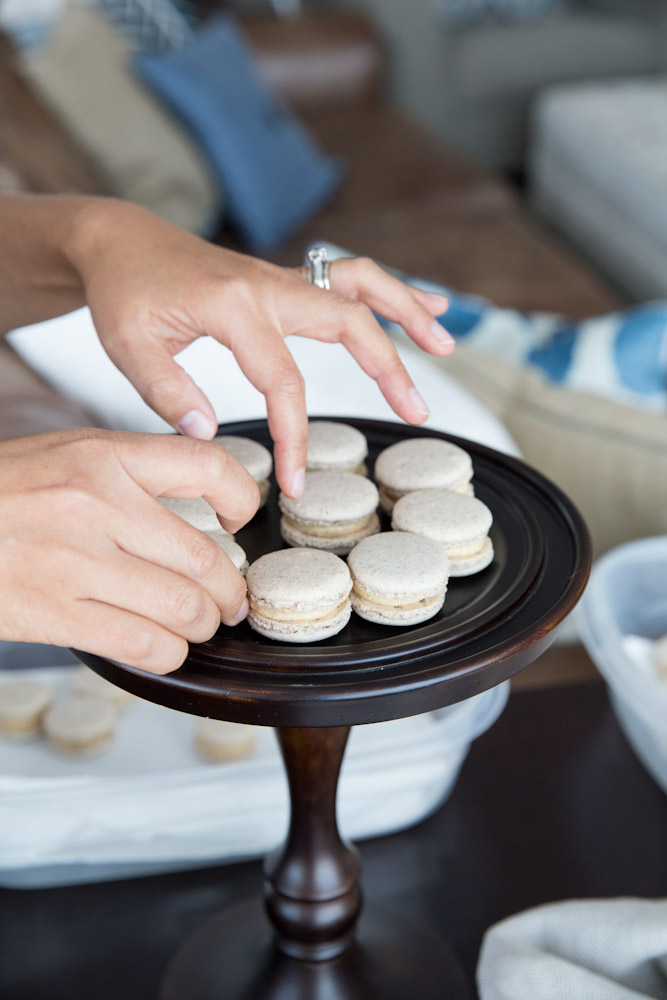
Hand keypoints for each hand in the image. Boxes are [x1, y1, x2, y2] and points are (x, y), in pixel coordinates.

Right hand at [0, 429, 257, 672]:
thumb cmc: (1, 493)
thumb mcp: (67, 456)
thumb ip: (131, 475)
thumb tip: (199, 509)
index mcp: (104, 457)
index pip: (207, 466)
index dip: (242, 498)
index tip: (240, 520)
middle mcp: (97, 505)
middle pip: (205, 558)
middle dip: (231, 590)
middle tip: (231, 599)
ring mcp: (76, 562)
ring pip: (184, 608)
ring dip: (204, 626)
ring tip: (198, 624)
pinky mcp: (55, 613)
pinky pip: (144, 644)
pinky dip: (169, 652)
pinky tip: (162, 645)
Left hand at [71, 202, 452, 497]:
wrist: (121, 241)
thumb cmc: (122, 292)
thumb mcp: (127, 345)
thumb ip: (166, 390)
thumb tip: (209, 432)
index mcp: (233, 304)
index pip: (281, 379)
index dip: (294, 434)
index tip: (297, 480)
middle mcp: (268, 285)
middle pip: (348, 322)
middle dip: (388, 368)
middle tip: (417, 411)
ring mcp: (281, 278)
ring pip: (361, 285)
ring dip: (408, 311)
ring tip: (446, 344)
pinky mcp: (284, 282)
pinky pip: (349, 279)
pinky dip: (390, 291)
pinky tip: (427, 304)